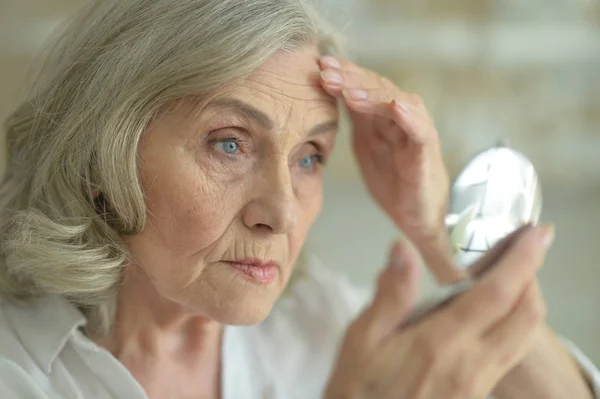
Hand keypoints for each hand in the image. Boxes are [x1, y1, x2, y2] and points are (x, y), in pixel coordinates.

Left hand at [318, 56, 448, 241]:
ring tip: (349, 92)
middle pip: (378, 87)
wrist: (416, 214)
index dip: (344, 72)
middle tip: (328, 73)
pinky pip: (420, 132)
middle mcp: (402, 116)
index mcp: (383, 114)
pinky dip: (410, 118)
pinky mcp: (425, 153)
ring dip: (373, 95)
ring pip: (397, 103)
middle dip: (351, 78)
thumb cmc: (392, 177)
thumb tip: (328, 91)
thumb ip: (355, 117)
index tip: (321, 64)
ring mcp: (415, 131)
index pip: (364, 84)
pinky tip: (397, 107)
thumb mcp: (366, 142)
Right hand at [325, 225, 552, 398]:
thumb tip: (403, 248)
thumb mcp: (361, 339)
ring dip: (529, 301)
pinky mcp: (479, 394)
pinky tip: (495, 312)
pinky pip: (513, 353)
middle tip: (522, 249)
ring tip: (513, 274)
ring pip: (525, 337)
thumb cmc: (359, 386)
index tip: (536, 233)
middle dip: (534, 276)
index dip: (522, 261)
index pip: (496, 295)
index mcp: (441, 343)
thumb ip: (389, 295)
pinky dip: (518, 323)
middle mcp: (473, 364)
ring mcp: (480, 383)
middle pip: (526, 316)